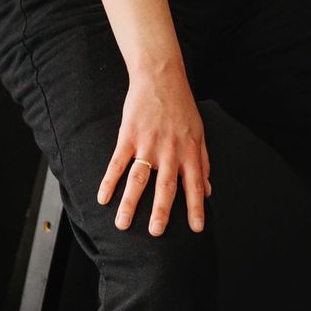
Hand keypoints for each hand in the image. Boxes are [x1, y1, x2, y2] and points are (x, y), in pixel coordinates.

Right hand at [97, 65, 212, 234]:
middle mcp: (170, 151)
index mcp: (189, 151)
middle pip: (165, 186)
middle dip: (161, 212)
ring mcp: (148, 143)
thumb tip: (208, 191)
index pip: (194, 186)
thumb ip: (203, 163)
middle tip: (156, 233)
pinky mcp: (128, 135)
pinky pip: (117, 162)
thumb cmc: (182, 106)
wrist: (161, 76)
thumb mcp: (199, 133)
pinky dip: (109, 181)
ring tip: (122, 224)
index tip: (196, 229)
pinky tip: (102, 198)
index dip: (196, 208)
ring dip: (130, 203)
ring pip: (139, 179)